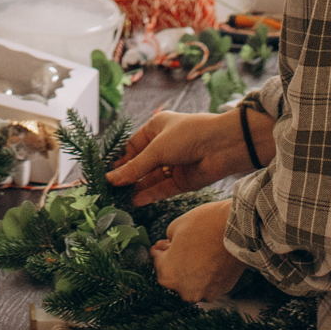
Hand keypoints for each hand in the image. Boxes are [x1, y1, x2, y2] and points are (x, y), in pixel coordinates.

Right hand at [107, 107, 256, 201]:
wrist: (223, 146)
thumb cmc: (188, 135)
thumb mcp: (157, 149)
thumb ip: (134, 168)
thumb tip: (111, 179)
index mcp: (156, 128)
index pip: (133, 146)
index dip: (121, 160)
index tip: (107, 174)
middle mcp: (165, 145)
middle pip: (142, 164)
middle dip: (128, 177)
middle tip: (111, 191)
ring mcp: (174, 163)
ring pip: (152, 178)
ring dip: (138, 188)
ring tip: (120, 199)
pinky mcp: (183, 180)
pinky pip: (163, 188)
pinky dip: (151, 194)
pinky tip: (136, 201)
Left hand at [150, 200, 243, 301]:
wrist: (238, 229)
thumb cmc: (204, 225)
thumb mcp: (175, 226)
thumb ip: (168, 242)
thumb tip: (170, 248)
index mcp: (169, 275)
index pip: (157, 262)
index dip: (159, 250)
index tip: (162, 244)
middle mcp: (185, 291)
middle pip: (174, 275)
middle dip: (174, 261)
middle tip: (179, 246)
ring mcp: (205, 293)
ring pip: (192, 282)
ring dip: (191, 269)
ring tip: (196, 251)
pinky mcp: (222, 290)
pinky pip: (208, 283)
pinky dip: (206, 273)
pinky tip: (209, 258)